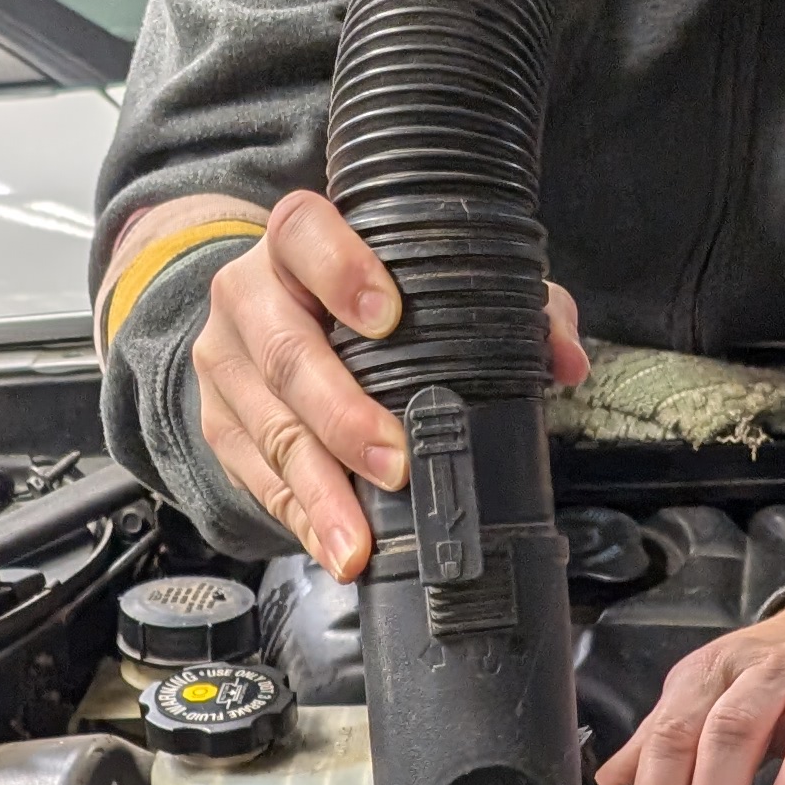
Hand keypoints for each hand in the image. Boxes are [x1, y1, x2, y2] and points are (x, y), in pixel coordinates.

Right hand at [180, 187, 587, 580]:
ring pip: (271, 431)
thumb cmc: (360, 293)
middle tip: (396, 464)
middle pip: (287, 354)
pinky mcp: (218, 424)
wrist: (258, 309)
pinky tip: (336, 548)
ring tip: (359, 542)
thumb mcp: (424, 278)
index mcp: (296, 240)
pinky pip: (258, 479)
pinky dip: (302, 521)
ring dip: (320, 493)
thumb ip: (505, 299)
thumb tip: (565, 358)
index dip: (341, 271)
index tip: (387, 317)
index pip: (305, 235)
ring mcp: (225, 363)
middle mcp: (248, 293)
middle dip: (343, 417)